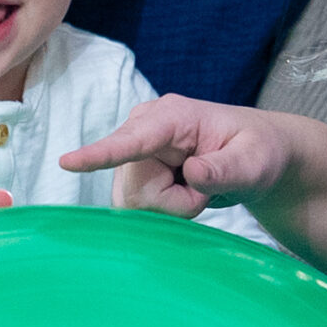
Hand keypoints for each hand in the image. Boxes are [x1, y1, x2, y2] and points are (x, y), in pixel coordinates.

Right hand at [59, 95, 294, 215]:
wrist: (255, 157)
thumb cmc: (259, 151)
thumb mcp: (255, 161)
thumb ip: (226, 169)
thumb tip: (193, 173)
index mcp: (172, 117)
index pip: (132, 140)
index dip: (99, 154)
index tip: (67, 162)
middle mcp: (143, 130)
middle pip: (136, 192)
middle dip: (175, 203)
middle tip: (206, 188)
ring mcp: (134, 153)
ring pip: (135, 204)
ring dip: (172, 207)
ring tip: (198, 188)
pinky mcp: (132, 173)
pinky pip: (137, 209)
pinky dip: (168, 210)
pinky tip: (184, 192)